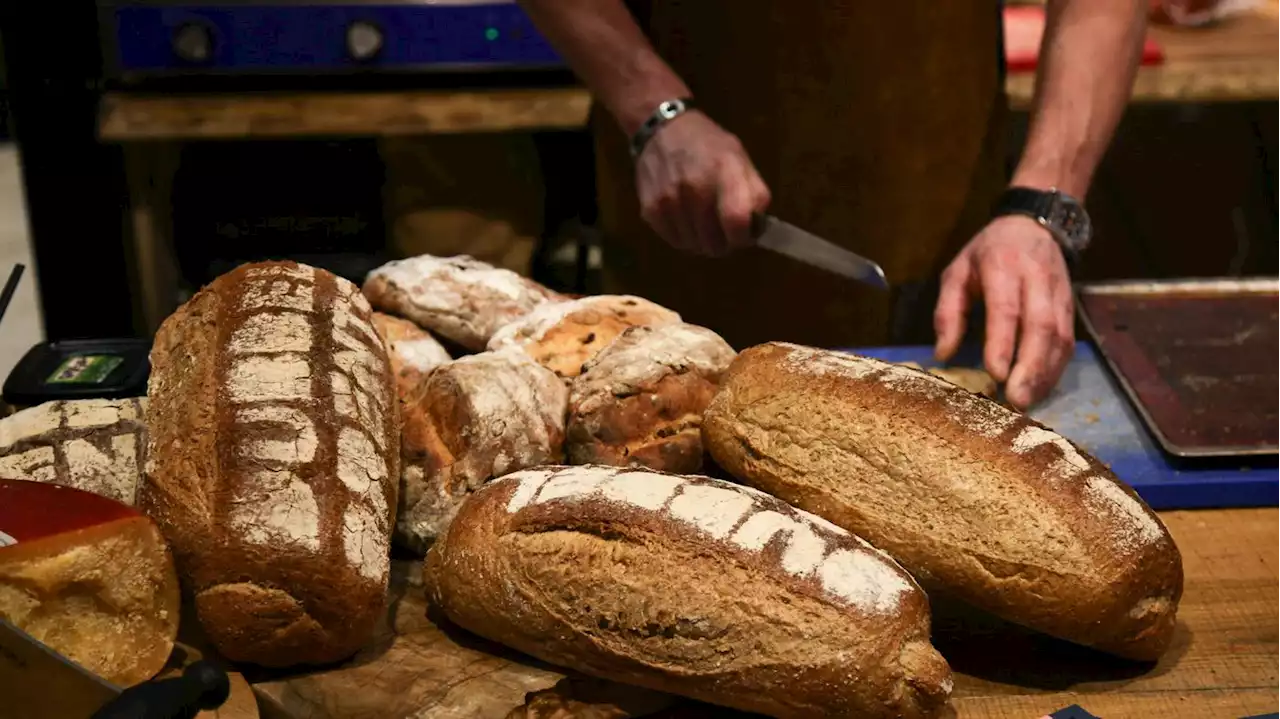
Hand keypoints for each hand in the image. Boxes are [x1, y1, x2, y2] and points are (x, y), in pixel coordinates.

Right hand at [635, 111, 771, 256]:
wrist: (661, 130)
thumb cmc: (707, 144)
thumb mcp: (740, 158)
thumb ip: (754, 192)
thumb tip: (758, 227)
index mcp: (723, 172)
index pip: (736, 221)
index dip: (743, 237)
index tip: (744, 234)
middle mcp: (694, 188)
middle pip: (715, 243)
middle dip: (724, 243)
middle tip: (723, 229)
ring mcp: (669, 202)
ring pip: (694, 247)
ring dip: (703, 241)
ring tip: (704, 222)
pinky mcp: (650, 211)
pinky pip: (674, 241)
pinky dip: (684, 238)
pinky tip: (687, 221)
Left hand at [933, 215, 1075, 409]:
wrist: (1035, 224)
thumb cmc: (988, 252)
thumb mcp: (957, 271)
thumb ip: (948, 311)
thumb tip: (942, 353)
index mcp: (1003, 268)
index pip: (1006, 309)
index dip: (1003, 343)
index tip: (995, 374)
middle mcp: (1037, 280)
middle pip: (1041, 327)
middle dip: (1030, 367)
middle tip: (1017, 400)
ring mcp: (1059, 295)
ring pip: (1060, 338)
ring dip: (1046, 374)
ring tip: (1028, 401)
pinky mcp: (1070, 308)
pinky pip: (1068, 342)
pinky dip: (1056, 369)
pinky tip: (1041, 389)